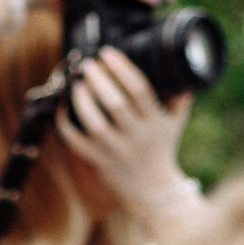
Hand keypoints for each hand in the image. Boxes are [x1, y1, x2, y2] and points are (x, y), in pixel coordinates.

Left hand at [57, 48, 196, 231]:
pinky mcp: (98, 162)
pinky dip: (66, 125)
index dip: (122, 69)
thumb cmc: (162, 150)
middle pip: (115, 105)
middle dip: (99, 80)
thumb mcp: (175, 123)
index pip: (140, 90)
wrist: (153, 191)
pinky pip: (77, 143)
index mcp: (155, 122)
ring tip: (76, 83)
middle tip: (88, 64)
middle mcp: (135, 136)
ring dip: (82, 101)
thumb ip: (178, 96)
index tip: (108, 53)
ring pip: (94, 124)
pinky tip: (62, 108)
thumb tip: (181, 67)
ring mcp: (115, 151)